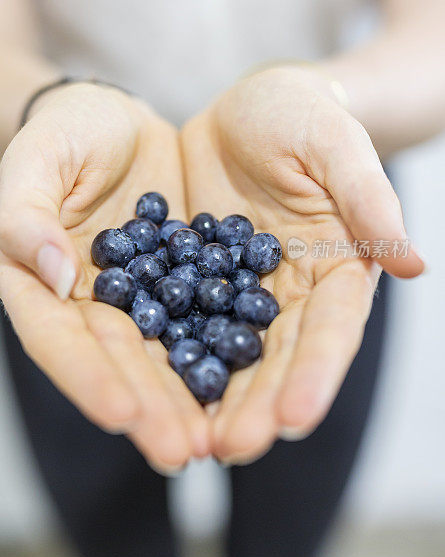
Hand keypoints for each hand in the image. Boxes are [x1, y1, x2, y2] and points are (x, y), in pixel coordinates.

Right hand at [0, 83, 209, 473]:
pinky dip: (232, 351)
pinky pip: (213, 319)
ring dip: (197, 400)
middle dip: (151, 410)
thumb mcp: (35, 160)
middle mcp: (92, 308)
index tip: (120, 413)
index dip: (86, 377)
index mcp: (39, 287)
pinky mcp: (192, 284)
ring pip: (170, 355)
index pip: (58, 339)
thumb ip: (28, 215)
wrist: (119, 120)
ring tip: (228, 440)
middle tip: (182, 451)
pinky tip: (261, 384)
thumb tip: (55, 274)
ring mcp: (146, 301)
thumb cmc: (63, 134)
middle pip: (119, 364)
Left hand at [181, 67, 423, 464]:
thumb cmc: (301, 113)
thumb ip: (366, 197)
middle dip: (256, 404)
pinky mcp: (189, 284)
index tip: (297, 416)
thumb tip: (413, 265)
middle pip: (277, 358)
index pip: (332, 328)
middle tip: (231, 448)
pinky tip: (144, 394)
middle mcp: (289, 294)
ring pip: (225, 355)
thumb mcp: (333, 142)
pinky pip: (175, 325)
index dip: (317, 372)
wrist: (244, 107)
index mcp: (336, 267)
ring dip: (209, 400)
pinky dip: (164, 361)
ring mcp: (236, 294)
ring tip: (188, 445)